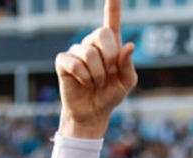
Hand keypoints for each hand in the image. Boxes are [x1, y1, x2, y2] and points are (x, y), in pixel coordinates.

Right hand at [55, 0, 137, 138]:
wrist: (94, 112)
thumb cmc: (111, 94)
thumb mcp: (127, 82)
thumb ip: (129, 65)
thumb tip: (129, 45)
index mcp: (111, 46)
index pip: (111, 20)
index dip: (112, 6)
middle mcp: (92, 44)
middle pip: (102, 34)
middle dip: (110, 56)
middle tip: (110, 72)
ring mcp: (76, 51)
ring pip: (89, 53)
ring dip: (98, 73)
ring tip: (97, 82)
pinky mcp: (63, 61)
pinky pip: (75, 63)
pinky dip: (85, 77)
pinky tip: (84, 82)